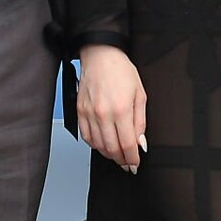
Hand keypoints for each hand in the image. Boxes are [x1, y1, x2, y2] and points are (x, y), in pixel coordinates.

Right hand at [76, 44, 146, 172]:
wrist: (101, 56)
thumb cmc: (121, 71)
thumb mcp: (140, 94)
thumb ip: (140, 122)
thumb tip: (140, 142)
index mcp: (121, 109)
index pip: (127, 144)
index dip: (132, 159)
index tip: (135, 164)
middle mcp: (103, 114)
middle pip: (112, 149)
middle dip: (121, 160)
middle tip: (128, 163)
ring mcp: (89, 114)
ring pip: (98, 146)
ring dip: (109, 154)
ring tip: (117, 154)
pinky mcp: (80, 112)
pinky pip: (86, 137)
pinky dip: (95, 145)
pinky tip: (103, 144)